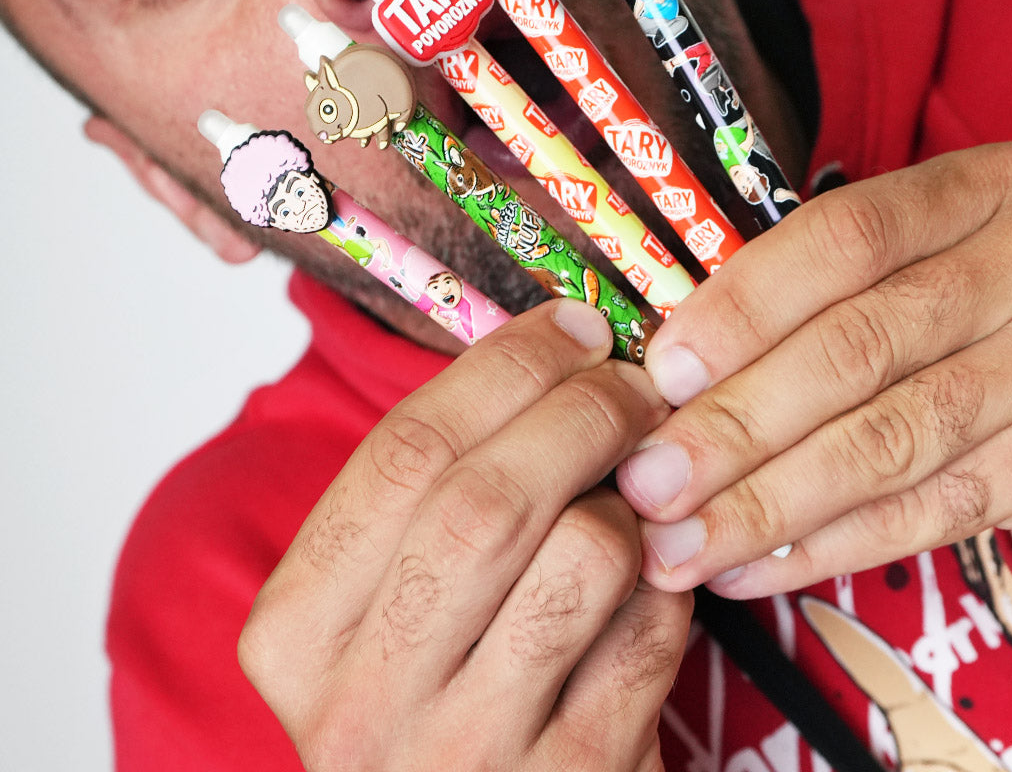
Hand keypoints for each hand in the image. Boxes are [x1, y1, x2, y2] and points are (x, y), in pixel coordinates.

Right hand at [240, 299, 690, 770]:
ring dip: (631, 499)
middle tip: (635, 382)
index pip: (404, 451)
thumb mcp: (386, 602)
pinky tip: (650, 576)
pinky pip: (650, 630)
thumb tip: (555, 349)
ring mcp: (470, 753)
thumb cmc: (433, 696)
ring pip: (583, 556)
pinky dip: (667, 578)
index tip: (574, 327)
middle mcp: (365, 700)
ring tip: (636, 493)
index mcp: (298, 629)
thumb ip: (435, 492)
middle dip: (584, 410)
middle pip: (490, 496)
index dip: (507, 368)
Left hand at [616, 142, 1011, 595]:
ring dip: (769, 501)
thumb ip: (834, 288)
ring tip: (685, 540)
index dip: (743, 305)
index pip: (844, 236)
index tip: (666, 370)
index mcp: (989, 183)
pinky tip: (762, 565)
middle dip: (736, 424)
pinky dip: (836, 542)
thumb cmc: (1003, 316)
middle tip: (649, 482)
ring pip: (889, 437)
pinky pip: (933, 507)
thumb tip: (684, 366)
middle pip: (857, 345)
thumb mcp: (940, 260)